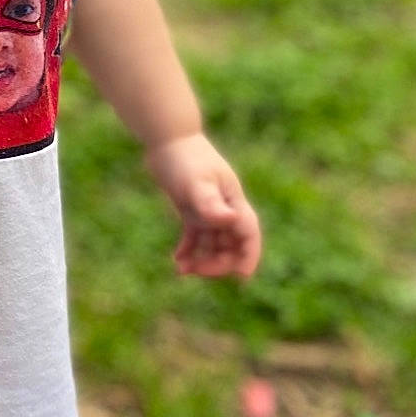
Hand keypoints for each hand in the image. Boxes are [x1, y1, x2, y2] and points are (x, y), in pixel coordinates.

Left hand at [146, 131, 261, 279]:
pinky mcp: (192, 210)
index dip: (249, 256)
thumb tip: (230, 220)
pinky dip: (189, 250)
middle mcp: (225, 209)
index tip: (242, 277)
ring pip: (212, 244)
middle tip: (195, 271)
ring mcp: (209, 210)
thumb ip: (211, 202)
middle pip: (232, 245)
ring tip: (181, 269)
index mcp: (233, 202)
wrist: (167, 139)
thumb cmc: (185, 157)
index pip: (248, 234)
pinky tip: (177, 259)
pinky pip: (196, 237)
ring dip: (201, 260)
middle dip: (218, 263)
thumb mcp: (196, 182)